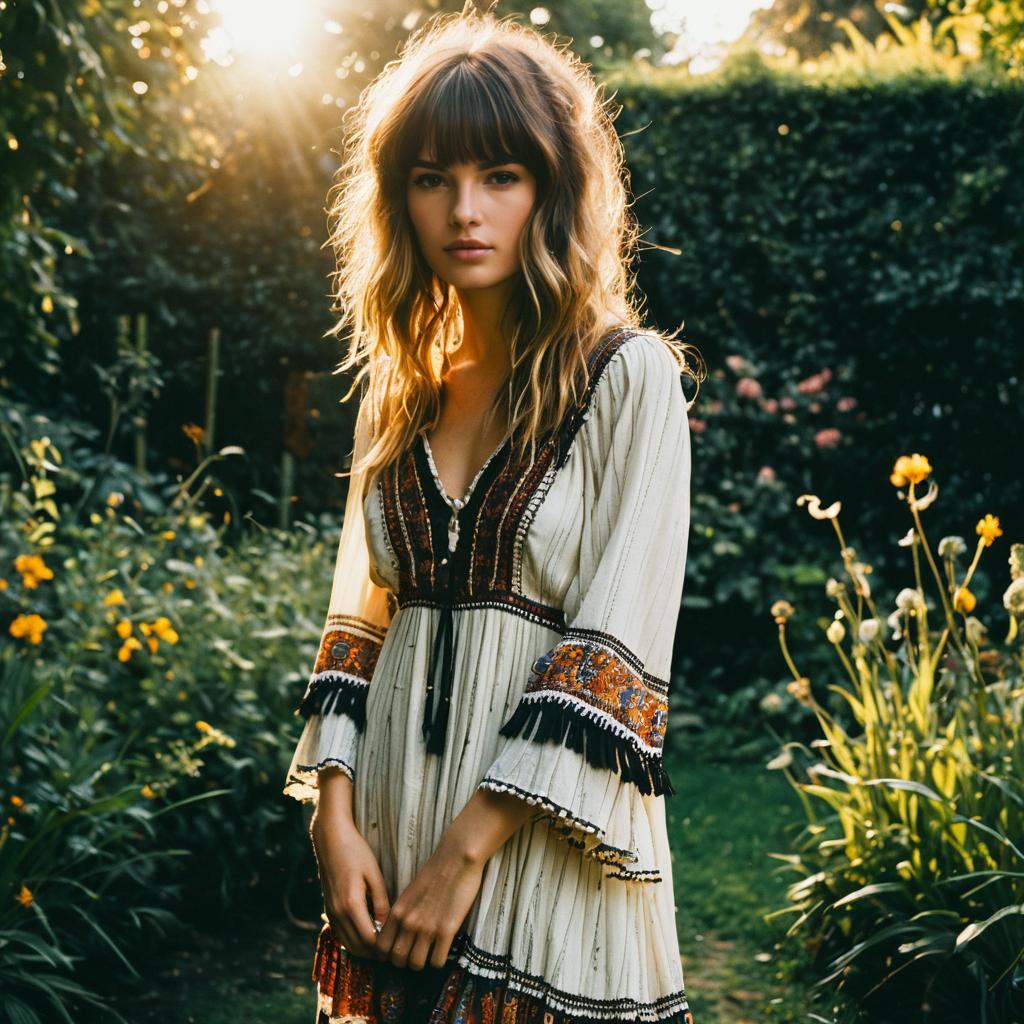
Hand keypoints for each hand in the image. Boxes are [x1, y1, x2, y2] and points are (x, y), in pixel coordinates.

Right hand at [311, 804, 390, 959]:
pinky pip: (341, 933)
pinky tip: (369, 933)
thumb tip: (388, 924)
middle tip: (394, 950)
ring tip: (384, 945)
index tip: (399, 946)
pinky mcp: (328, 908)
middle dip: (375, 953)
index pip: (368, 940)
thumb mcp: (373, 873)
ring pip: (347, 943)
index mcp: (351, 904)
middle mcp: (337, 912)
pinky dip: (354, 939)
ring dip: (364, 949)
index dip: (384, 948)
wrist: (330, 839)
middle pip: (357, 947)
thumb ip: (381, 901)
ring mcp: (330, 912)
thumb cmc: (355, 851)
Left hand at [374, 838, 484, 970]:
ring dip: (422, 964)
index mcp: (398, 911)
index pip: (381, 947)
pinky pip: (437, 961)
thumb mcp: (410, 892)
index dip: (387, 955)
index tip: (396, 953)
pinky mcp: (447, 929)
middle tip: (414, 956)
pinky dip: (438, 961)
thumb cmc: (436, 872)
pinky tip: (442, 951)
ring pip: (416, 964)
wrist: (457, 858)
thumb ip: (403, 912)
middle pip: (397, 960)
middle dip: (404, 963)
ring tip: (429, 955)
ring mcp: (427, 927)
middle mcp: (408, 922)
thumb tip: (400, 931)